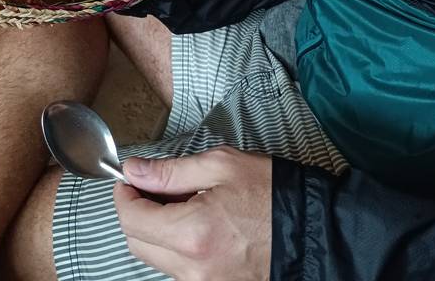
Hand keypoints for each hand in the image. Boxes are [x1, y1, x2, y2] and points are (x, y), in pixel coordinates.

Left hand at [114, 148, 271, 280]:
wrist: (311, 231)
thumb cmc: (272, 193)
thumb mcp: (221, 166)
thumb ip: (171, 170)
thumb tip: (135, 170)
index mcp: (193, 232)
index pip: (132, 219)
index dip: (124, 195)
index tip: (128, 178)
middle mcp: (193, 268)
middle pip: (137, 243)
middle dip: (134, 212)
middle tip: (148, 186)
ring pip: (156, 258)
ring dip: (154, 229)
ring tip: (178, 201)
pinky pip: (178, 268)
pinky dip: (174, 244)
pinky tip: (193, 221)